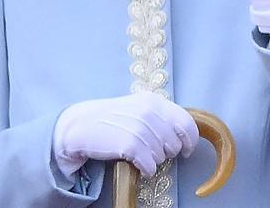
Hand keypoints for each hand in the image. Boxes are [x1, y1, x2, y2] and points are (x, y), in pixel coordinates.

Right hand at [52, 90, 198, 177]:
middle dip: (167, 152)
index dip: (190, 140)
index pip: (187, 123)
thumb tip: (185, 135)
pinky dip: (145, 169)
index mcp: (154, 101)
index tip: (186, 149)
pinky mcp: (130, 145)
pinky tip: (135, 163)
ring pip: (163, 157)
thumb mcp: (137, 108)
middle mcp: (149, 112)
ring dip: (153, 160)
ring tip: (137, 152)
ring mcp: (140, 128)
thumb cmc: (110, 119)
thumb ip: (160, 116)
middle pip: (176, 144)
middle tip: (150, 149)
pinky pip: (151, 166)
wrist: (79, 126)